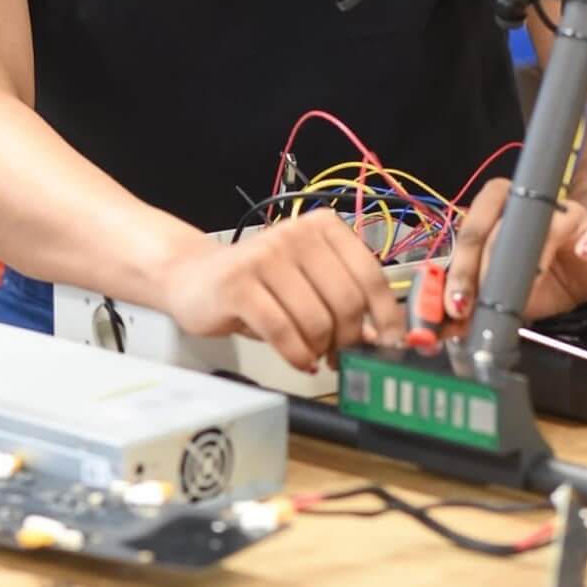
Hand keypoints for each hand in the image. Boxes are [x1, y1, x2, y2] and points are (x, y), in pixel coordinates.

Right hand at [161, 209, 405, 372]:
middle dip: (348, 341)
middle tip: (339, 358)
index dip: (386, 318)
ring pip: (316, 321)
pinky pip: (282, 331)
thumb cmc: (258, 284)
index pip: (371, 274)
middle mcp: (297, 233)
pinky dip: (296, 354)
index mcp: (323, 226)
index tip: (391, 347)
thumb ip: (346, 304)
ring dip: (319, 350)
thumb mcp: (307, 286)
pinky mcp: (238, 283)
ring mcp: (266, 255)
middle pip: (347, 302)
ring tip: (311, 355)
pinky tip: (297, 360)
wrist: (195, 278)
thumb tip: (386, 339)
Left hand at [443, 177, 586, 324]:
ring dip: (538, 248)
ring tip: (530, 279)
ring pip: (553, 216)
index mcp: (505, 217)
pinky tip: (585, 252)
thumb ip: (481, 303)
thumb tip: (446, 327)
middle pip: (505, 216)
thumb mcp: (513, 296)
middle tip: (480, 298)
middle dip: (486, 259)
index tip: (456, 302)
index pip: (476, 224)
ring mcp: (573, 214)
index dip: (461, 261)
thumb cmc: (552, 276)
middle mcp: (536, 209)